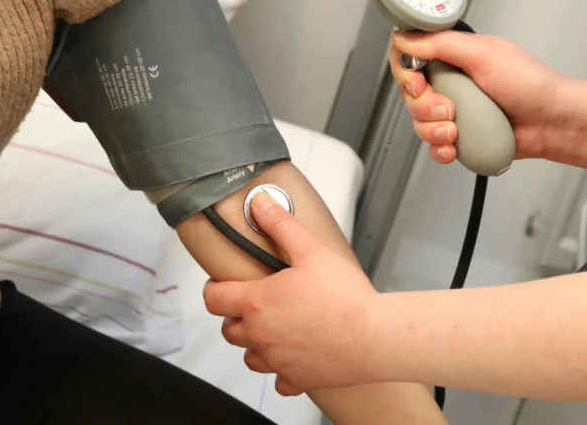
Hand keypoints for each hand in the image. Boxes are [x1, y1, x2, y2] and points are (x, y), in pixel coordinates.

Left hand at [202, 193, 379, 395]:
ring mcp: (277, 361)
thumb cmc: (344, 296)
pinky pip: (279, 382)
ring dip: (256, 345)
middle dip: (237, 317)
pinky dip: (283, 372)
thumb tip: (260, 204)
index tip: (224, 285)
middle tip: (256, 305)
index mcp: (257, 302)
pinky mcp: (297, 378)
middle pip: (229, 330)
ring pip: (250, 358)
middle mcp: (260, 335)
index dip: (215, 289)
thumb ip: (282, 225)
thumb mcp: (311, 250)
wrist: (373, 336)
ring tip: (275, 331)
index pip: (214, 299)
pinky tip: (295, 359)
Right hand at [389, 30, 566, 163]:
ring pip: (420, 122)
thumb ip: (441, 43)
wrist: (552, 123)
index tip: (419, 82)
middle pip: (411, 95)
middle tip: (448, 108)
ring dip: (433, 130)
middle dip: (424, 106)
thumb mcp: (483, 54)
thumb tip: (405, 38)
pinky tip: (455, 146)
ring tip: (457, 129)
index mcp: (455, 56)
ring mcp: (456, 110)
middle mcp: (453, 82)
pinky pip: (434, 146)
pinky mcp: (462, 135)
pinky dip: (441, 149)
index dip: (407, 73)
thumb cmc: (531, 85)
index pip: (410, 58)